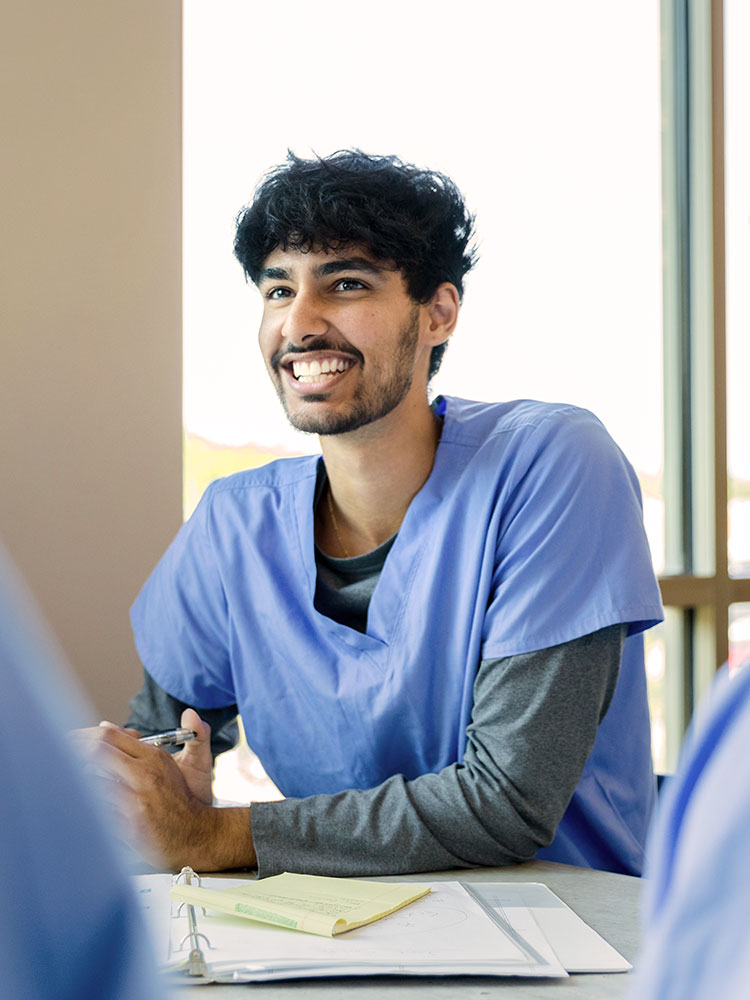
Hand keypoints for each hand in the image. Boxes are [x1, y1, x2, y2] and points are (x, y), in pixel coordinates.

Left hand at [71, 710, 255, 870]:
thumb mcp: (169, 764)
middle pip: (98, 752)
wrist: (198, 834)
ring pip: (93, 780)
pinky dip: (84, 804)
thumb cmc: (180, 800)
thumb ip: (138, 744)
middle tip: (55, 757)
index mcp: (153, 757)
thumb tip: (104, 725)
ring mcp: (137, 800)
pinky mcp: (131, 825)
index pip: (109, 736)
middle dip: (72, 753)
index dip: (82, 737)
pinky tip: (74, 804)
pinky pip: (98, 810)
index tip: (67, 742)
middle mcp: (145, 774)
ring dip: (74, 777)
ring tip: (61, 778)